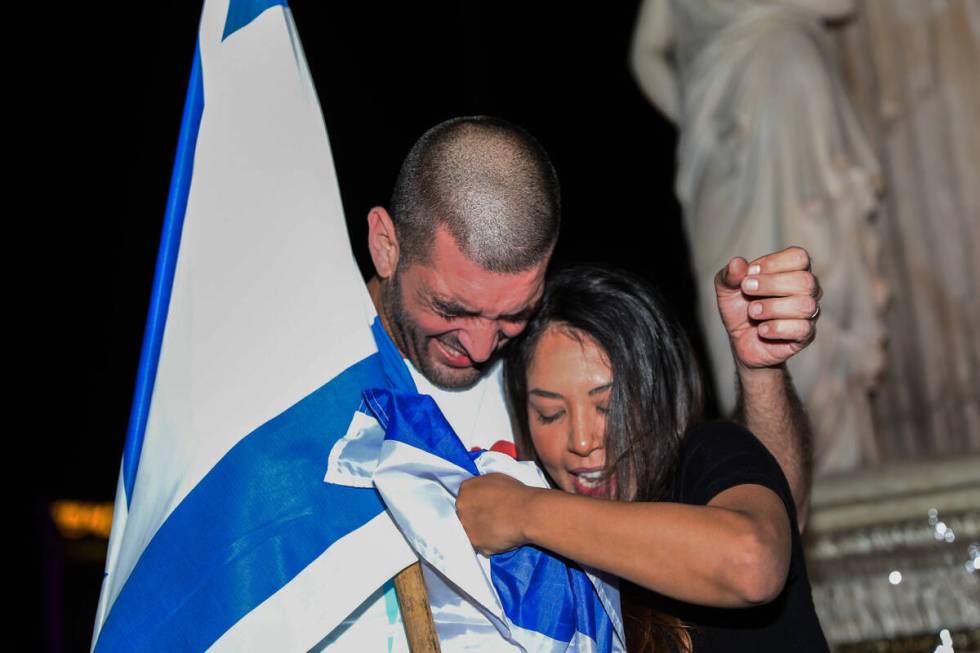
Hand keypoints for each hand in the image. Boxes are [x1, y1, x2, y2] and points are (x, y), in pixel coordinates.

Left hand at [456, 473, 534, 555]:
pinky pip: (481, 545)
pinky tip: (502, 538)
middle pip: (465, 514)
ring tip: (500, 529)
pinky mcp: (475, 543)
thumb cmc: (516, 493)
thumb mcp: (496, 479)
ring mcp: (467, 526)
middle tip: (494, 519)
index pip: (466, 498)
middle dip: (477, 517)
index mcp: (466, 489)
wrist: (527, 513)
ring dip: (483, 532)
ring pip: (472, 531)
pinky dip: (490, 544)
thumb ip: (482, 487)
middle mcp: (461, 507)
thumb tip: (483, 495)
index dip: (477, 503)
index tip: (488, 507)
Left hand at [715, 246, 820, 369]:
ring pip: (805, 305)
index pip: (799, 257)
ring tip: (752, 312)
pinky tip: (761, 329)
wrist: (740, 341)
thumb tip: (737, 263)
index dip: (772, 262)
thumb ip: (730, 275)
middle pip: (805, 280)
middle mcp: (807, 290)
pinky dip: (776, 328)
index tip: (749, 273)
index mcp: (793, 271)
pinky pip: (802, 329)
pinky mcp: (805, 335)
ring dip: (773, 307)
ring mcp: (809, 313)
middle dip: (771, 284)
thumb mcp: (727, 289)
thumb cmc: (739, 309)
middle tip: (747, 290)